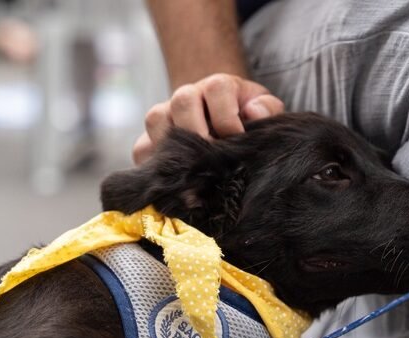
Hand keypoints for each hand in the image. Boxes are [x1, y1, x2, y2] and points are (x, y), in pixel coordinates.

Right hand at [132, 73, 284, 164]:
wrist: (223, 121)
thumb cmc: (245, 118)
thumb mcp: (264, 109)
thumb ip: (266, 109)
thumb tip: (253, 113)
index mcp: (218, 86)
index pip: (217, 89)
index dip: (226, 116)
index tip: (236, 138)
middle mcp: (188, 96)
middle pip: (182, 102)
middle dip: (197, 131)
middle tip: (210, 157)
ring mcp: (166, 115)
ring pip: (156, 120)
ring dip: (173, 146)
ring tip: (192, 168)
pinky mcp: (150, 139)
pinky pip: (141, 148)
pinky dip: (153, 164)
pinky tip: (173, 180)